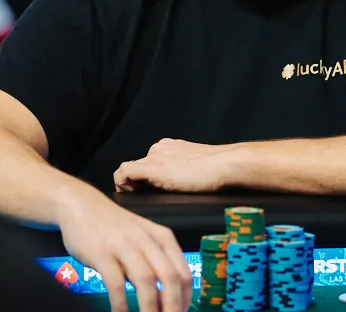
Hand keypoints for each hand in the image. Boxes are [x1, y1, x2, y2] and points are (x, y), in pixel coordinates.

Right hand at [57, 191, 191, 311]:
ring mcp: (124, 246)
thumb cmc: (114, 227)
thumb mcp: (143, 238)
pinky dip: (121, 304)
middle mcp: (147, 240)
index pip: (183, 273)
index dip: (185, 298)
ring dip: (150, 308)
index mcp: (162, 237)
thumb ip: (155, 263)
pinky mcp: (102, 254)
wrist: (82, 206)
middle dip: (173, 306)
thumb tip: (166, 298)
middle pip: (170, 278)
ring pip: (146, 281)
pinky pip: (116, 284)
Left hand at [114, 138, 237, 192]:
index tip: (147, 190)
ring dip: (129, 184)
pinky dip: (121, 184)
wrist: (224, 164)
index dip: (145, 178)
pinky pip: (124, 173)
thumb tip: (184, 184)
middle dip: (137, 182)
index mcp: (171, 147)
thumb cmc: (218, 169)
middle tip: (140, 197)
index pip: (150, 161)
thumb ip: (185, 170)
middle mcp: (160, 148)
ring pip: (130, 169)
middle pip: (139, 166)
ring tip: (135, 197)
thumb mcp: (198, 166)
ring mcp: (155, 156)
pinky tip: (128, 195)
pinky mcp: (152, 167)